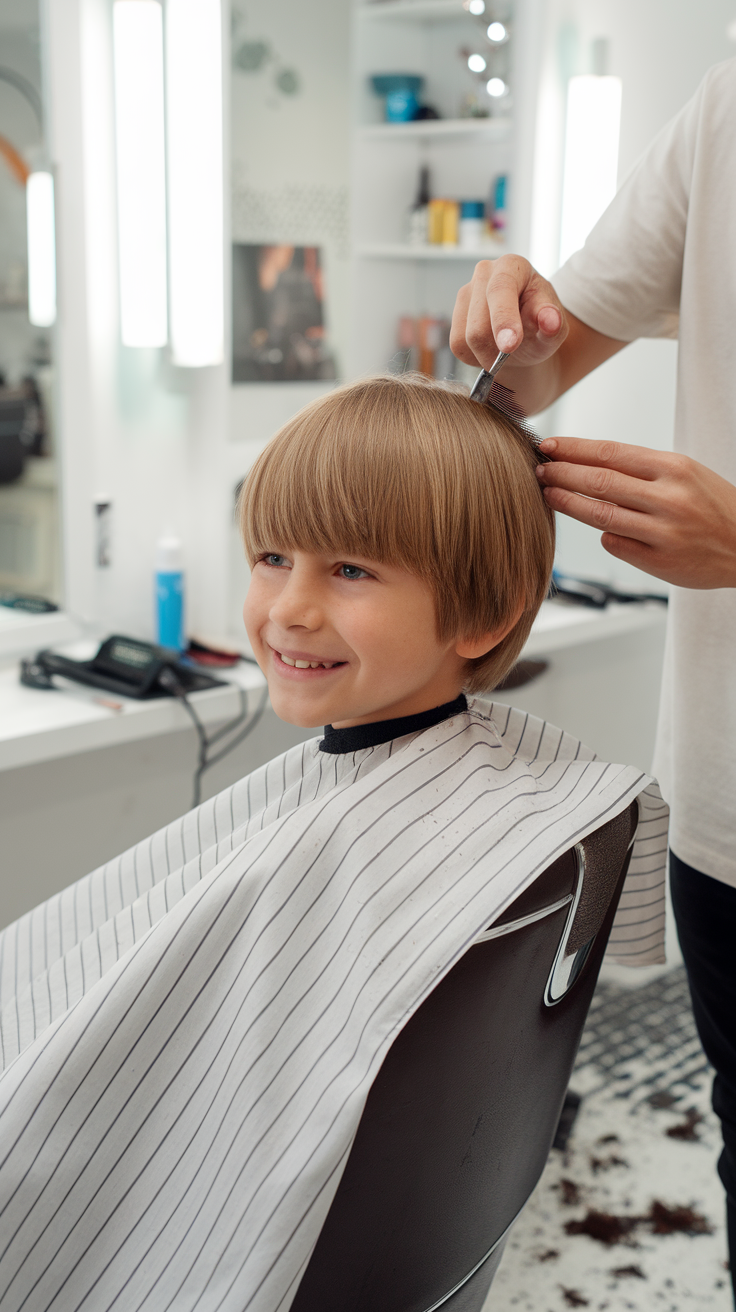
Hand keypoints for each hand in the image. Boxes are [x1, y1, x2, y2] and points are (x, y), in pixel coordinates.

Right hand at [450, 255, 567, 369]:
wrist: (525, 336)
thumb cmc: (540, 326)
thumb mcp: (555, 326)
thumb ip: (553, 323)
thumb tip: (550, 322)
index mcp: (512, 266)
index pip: (500, 289)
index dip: (503, 318)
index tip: (509, 345)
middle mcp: (484, 272)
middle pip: (479, 323)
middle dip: (496, 349)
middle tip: (513, 354)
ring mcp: (465, 293)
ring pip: (466, 338)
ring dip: (486, 354)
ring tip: (505, 349)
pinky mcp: (454, 316)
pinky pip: (458, 346)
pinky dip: (475, 356)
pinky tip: (491, 347)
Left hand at [536, 437, 735, 589]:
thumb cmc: (714, 507)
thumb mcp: (686, 474)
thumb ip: (642, 471)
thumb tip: (588, 466)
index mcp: (674, 468)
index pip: (611, 452)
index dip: (574, 448)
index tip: (549, 445)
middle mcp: (668, 498)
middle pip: (599, 481)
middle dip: (562, 473)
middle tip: (539, 469)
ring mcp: (663, 532)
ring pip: (600, 515)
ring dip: (568, 503)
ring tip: (548, 493)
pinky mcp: (660, 561)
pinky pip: (616, 545)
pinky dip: (604, 535)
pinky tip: (600, 529)